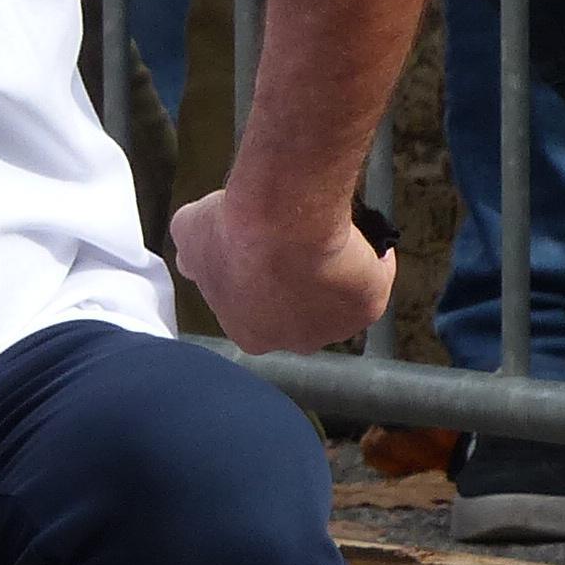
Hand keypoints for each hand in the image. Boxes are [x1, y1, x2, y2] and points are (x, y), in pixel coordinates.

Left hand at [171, 184, 394, 354]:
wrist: (285, 221)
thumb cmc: (231, 230)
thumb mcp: (189, 232)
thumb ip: (190, 251)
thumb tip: (190, 256)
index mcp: (248, 334)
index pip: (256, 313)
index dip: (261, 281)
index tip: (266, 252)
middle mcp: (293, 342)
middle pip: (302, 314)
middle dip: (301, 284)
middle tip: (300, 243)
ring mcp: (335, 329)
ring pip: (339, 300)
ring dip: (337, 275)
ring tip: (332, 237)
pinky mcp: (369, 308)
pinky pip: (375, 280)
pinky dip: (374, 261)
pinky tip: (364, 237)